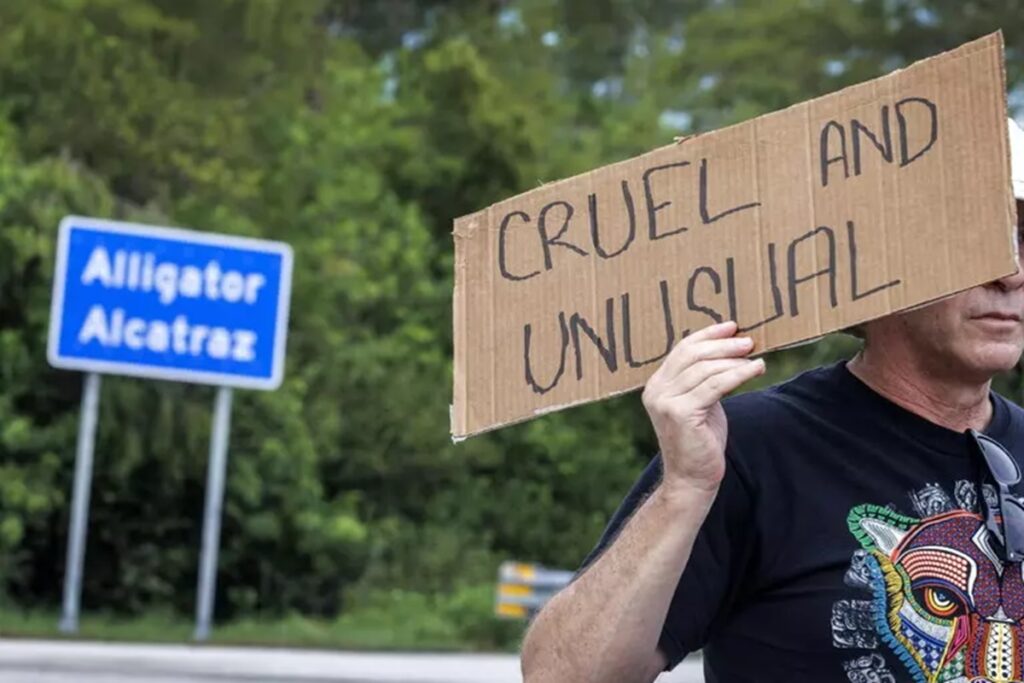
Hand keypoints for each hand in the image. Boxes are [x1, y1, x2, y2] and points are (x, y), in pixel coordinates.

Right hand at [641, 321, 764, 496]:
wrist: (691, 479)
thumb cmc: (700, 441)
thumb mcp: (700, 404)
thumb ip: (703, 380)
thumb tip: (730, 351)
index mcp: (657, 385)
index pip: (682, 349)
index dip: (707, 335)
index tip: (730, 326)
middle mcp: (656, 390)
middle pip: (692, 355)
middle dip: (723, 344)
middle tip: (749, 340)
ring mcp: (666, 402)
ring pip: (705, 369)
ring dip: (734, 359)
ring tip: (756, 356)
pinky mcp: (681, 413)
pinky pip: (715, 385)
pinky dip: (739, 374)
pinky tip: (756, 369)